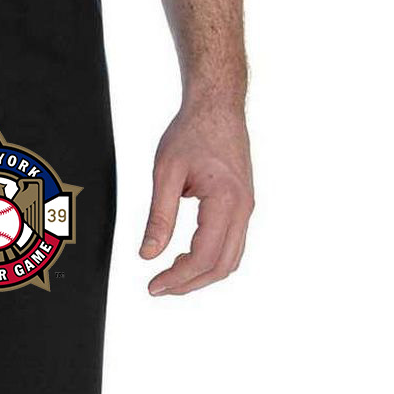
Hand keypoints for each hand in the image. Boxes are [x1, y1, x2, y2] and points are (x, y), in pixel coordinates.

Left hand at [140, 100, 253, 295]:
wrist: (218, 107)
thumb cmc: (192, 132)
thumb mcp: (165, 174)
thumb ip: (158, 218)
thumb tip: (147, 255)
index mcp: (226, 201)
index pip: (203, 256)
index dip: (177, 278)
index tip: (152, 286)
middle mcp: (243, 209)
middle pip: (221, 266)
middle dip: (188, 283)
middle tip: (158, 287)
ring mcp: (246, 209)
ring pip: (229, 260)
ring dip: (200, 275)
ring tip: (170, 276)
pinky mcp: (243, 207)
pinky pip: (231, 245)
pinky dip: (210, 260)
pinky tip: (185, 258)